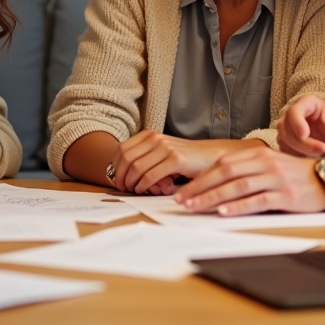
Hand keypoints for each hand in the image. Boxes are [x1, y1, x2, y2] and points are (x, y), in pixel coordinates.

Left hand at [109, 132, 239, 194]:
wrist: (209, 156)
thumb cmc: (183, 158)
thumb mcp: (161, 152)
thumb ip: (144, 156)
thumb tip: (121, 171)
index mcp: (150, 135)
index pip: (122, 149)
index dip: (115, 165)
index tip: (115, 178)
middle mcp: (156, 138)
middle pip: (126, 158)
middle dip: (120, 176)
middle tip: (121, 187)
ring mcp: (166, 148)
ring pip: (137, 167)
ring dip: (131, 182)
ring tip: (133, 190)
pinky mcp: (176, 159)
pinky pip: (151, 175)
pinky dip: (143, 185)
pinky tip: (143, 190)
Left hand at [173, 147, 324, 215]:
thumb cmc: (294, 174)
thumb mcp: (268, 165)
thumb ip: (245, 170)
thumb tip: (215, 185)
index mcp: (257, 153)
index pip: (221, 164)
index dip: (200, 178)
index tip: (183, 190)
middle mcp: (264, 163)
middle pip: (225, 173)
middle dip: (200, 188)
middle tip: (182, 201)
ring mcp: (275, 178)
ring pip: (237, 186)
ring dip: (213, 197)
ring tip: (196, 207)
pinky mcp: (285, 194)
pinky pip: (257, 200)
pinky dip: (238, 206)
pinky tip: (224, 211)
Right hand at [277, 95, 324, 156]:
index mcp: (308, 104)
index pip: (295, 110)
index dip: (297, 123)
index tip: (305, 135)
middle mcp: (294, 115)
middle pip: (286, 127)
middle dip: (302, 142)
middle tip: (322, 150)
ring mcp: (288, 129)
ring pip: (283, 139)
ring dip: (300, 150)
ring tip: (319, 156)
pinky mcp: (286, 143)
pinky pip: (284, 150)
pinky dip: (295, 157)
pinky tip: (310, 159)